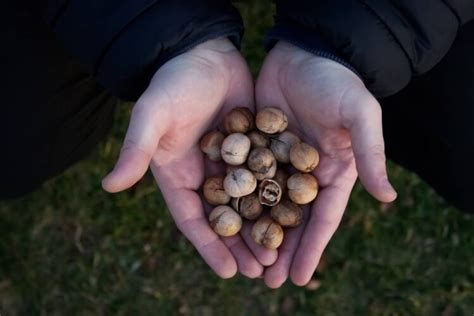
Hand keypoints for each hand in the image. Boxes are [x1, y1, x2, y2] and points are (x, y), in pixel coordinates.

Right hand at [102, 38, 276, 278]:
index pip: (194, 220)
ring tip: (281, 253)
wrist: (202, 52)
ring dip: (264, 228)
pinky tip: (298, 212)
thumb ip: (135, 150)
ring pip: (250, 203)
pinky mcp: (255, 148)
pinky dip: (280, 196)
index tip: (229, 272)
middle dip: (242, 246)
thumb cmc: (172, 82)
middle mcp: (206, 176)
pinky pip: (269, 177)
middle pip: (226, 219)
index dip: (210, 247)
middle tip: (263, 270)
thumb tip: (109, 185)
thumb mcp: (152, 115)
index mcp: (179, 176)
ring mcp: (233, 164)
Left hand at [256, 41, 396, 287]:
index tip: (298, 278)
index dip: (311, 248)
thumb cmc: (337, 82)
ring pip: (264, 205)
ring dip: (254, 233)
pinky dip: (234, 200)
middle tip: (265, 281)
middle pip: (290, 219)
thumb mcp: (360, 115)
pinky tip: (221, 220)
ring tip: (243, 262)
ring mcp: (276, 162)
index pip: (322, 218)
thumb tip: (388, 197)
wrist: (304, 52)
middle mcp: (302, 174)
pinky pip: (243, 178)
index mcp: (331, 172)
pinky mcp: (254, 147)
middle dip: (279, 250)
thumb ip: (371, 154)